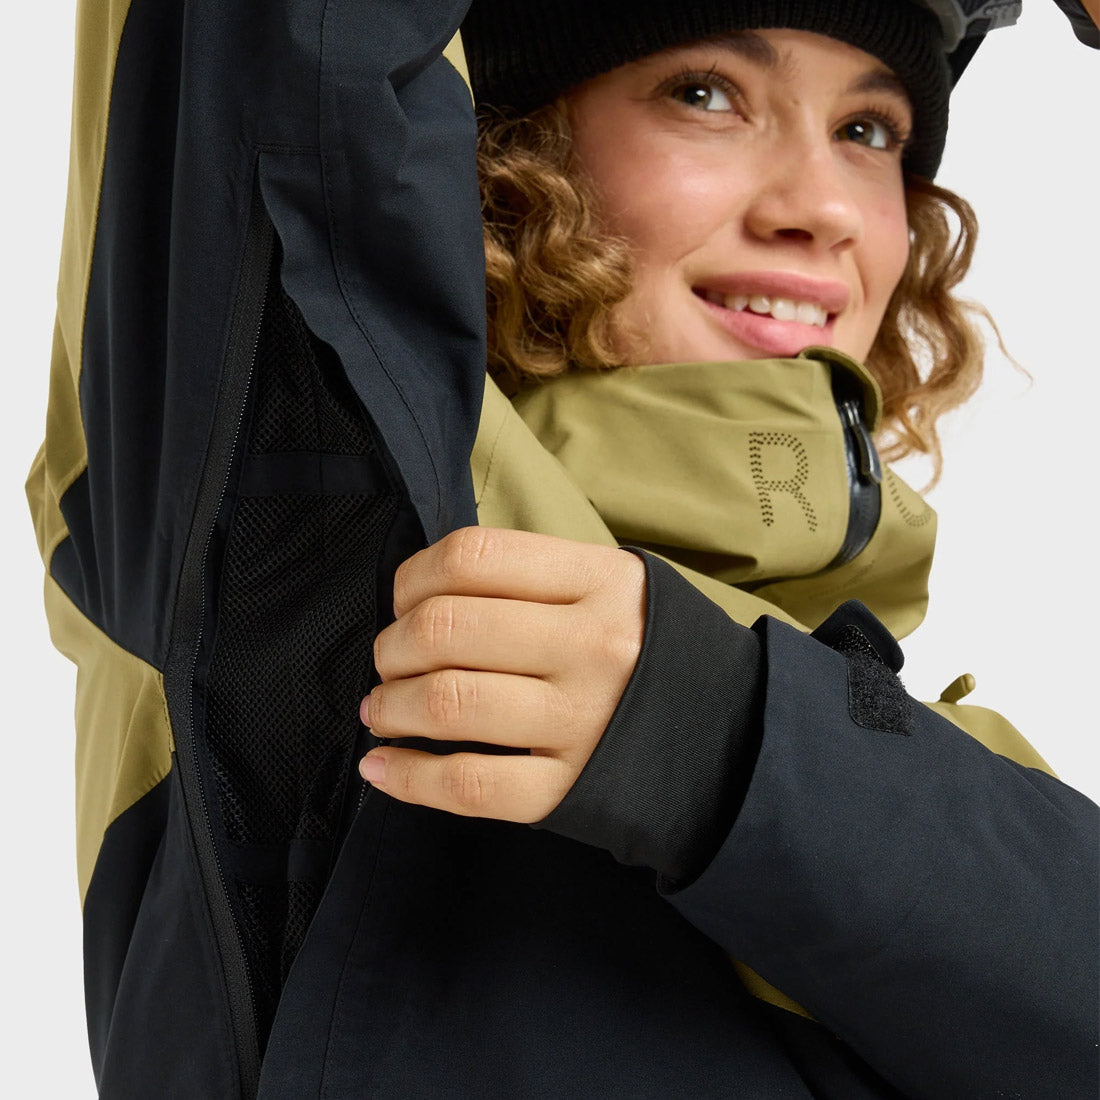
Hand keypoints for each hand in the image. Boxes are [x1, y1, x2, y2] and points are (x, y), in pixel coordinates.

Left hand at [358, 527, 645, 822]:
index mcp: (599, 582)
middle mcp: (589, 646)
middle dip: (392, 647)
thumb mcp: (612, 585)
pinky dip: (408, 779)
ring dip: (389, 707)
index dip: (414, 577)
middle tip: (389, 660)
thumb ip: (532, 577)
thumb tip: (422, 594)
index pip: (474, 558)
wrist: (729, 733)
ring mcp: (581, 720)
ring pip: (447, 703)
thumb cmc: (647, 648)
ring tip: (380, 710)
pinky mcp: (569, 788)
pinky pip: (470, 785)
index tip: (405, 600)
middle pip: (446, 629)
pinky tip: (382, 767)